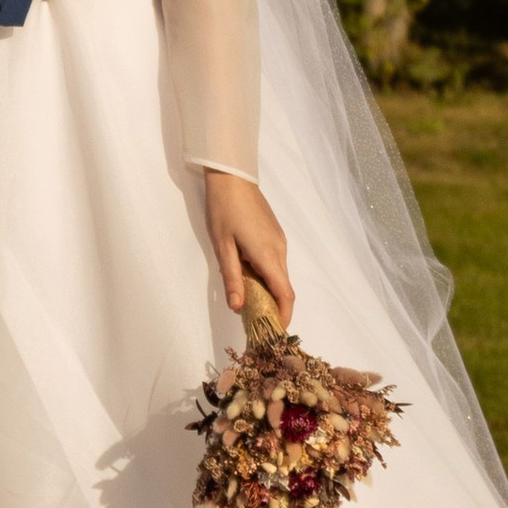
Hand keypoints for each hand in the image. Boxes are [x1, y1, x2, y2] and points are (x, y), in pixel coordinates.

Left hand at [203, 170, 291, 327]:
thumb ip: (232, 278)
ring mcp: (279, 240)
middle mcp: (280, 250)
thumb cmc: (224, 209)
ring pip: (279, 274)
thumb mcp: (223, 246)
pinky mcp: (275, 234)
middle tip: (255, 322)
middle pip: (283, 286)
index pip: (285, 293)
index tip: (276, 332)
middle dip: (274, 307)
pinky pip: (276, 262)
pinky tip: (249, 276)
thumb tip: (238, 308)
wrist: (232, 176)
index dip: (284, 315)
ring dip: (269, 291)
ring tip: (248, 301)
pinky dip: (267, 275)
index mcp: (268, 255)